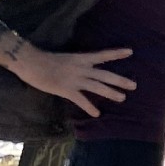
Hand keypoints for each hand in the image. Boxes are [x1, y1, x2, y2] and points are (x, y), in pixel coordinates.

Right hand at [8, 43, 134, 116]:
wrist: (30, 61)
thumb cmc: (44, 59)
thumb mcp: (66, 59)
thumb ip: (77, 65)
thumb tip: (86, 70)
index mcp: (81, 58)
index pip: (102, 55)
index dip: (116, 54)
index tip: (130, 52)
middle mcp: (81, 68)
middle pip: (105, 74)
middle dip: (120, 80)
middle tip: (134, 85)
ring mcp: (75, 79)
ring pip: (98, 87)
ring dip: (111, 93)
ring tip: (122, 98)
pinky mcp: (66, 89)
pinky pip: (81, 100)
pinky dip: (89, 107)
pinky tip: (97, 113)